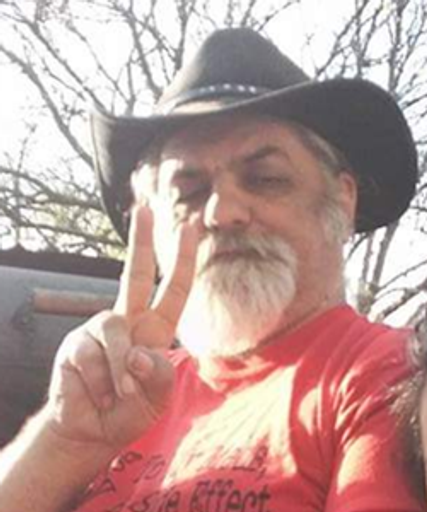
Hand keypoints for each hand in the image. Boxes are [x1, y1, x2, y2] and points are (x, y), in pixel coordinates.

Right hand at [44, 205, 196, 457]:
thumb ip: (158, 376)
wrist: (92, 430)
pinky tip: (97, 394)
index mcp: (155, 330)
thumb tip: (135, 353)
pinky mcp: (75, 344)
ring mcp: (99, 329)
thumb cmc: (130, 410)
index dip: (184, 259)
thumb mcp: (158, 397)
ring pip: (113, 330)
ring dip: (118, 369)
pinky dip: (100, 381)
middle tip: (143, 208)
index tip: (190, 227)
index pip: (175, 289)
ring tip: (119, 394)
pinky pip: (90, 354)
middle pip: (136, 274)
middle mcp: (128, 321)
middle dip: (141, 241)